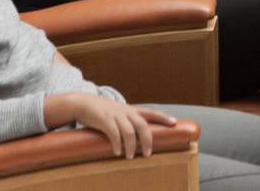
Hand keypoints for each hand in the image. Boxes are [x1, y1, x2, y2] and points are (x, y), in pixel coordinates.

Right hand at [56, 94, 173, 158]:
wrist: (84, 103)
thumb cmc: (103, 111)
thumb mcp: (119, 113)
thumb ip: (129, 121)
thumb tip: (139, 135)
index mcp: (132, 110)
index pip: (152, 112)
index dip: (163, 117)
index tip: (174, 123)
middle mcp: (126, 112)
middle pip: (142, 125)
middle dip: (147, 140)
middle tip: (148, 154)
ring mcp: (116, 115)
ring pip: (129, 131)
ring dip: (131, 146)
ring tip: (130, 157)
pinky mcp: (104, 120)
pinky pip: (114, 133)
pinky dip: (117, 144)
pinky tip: (118, 152)